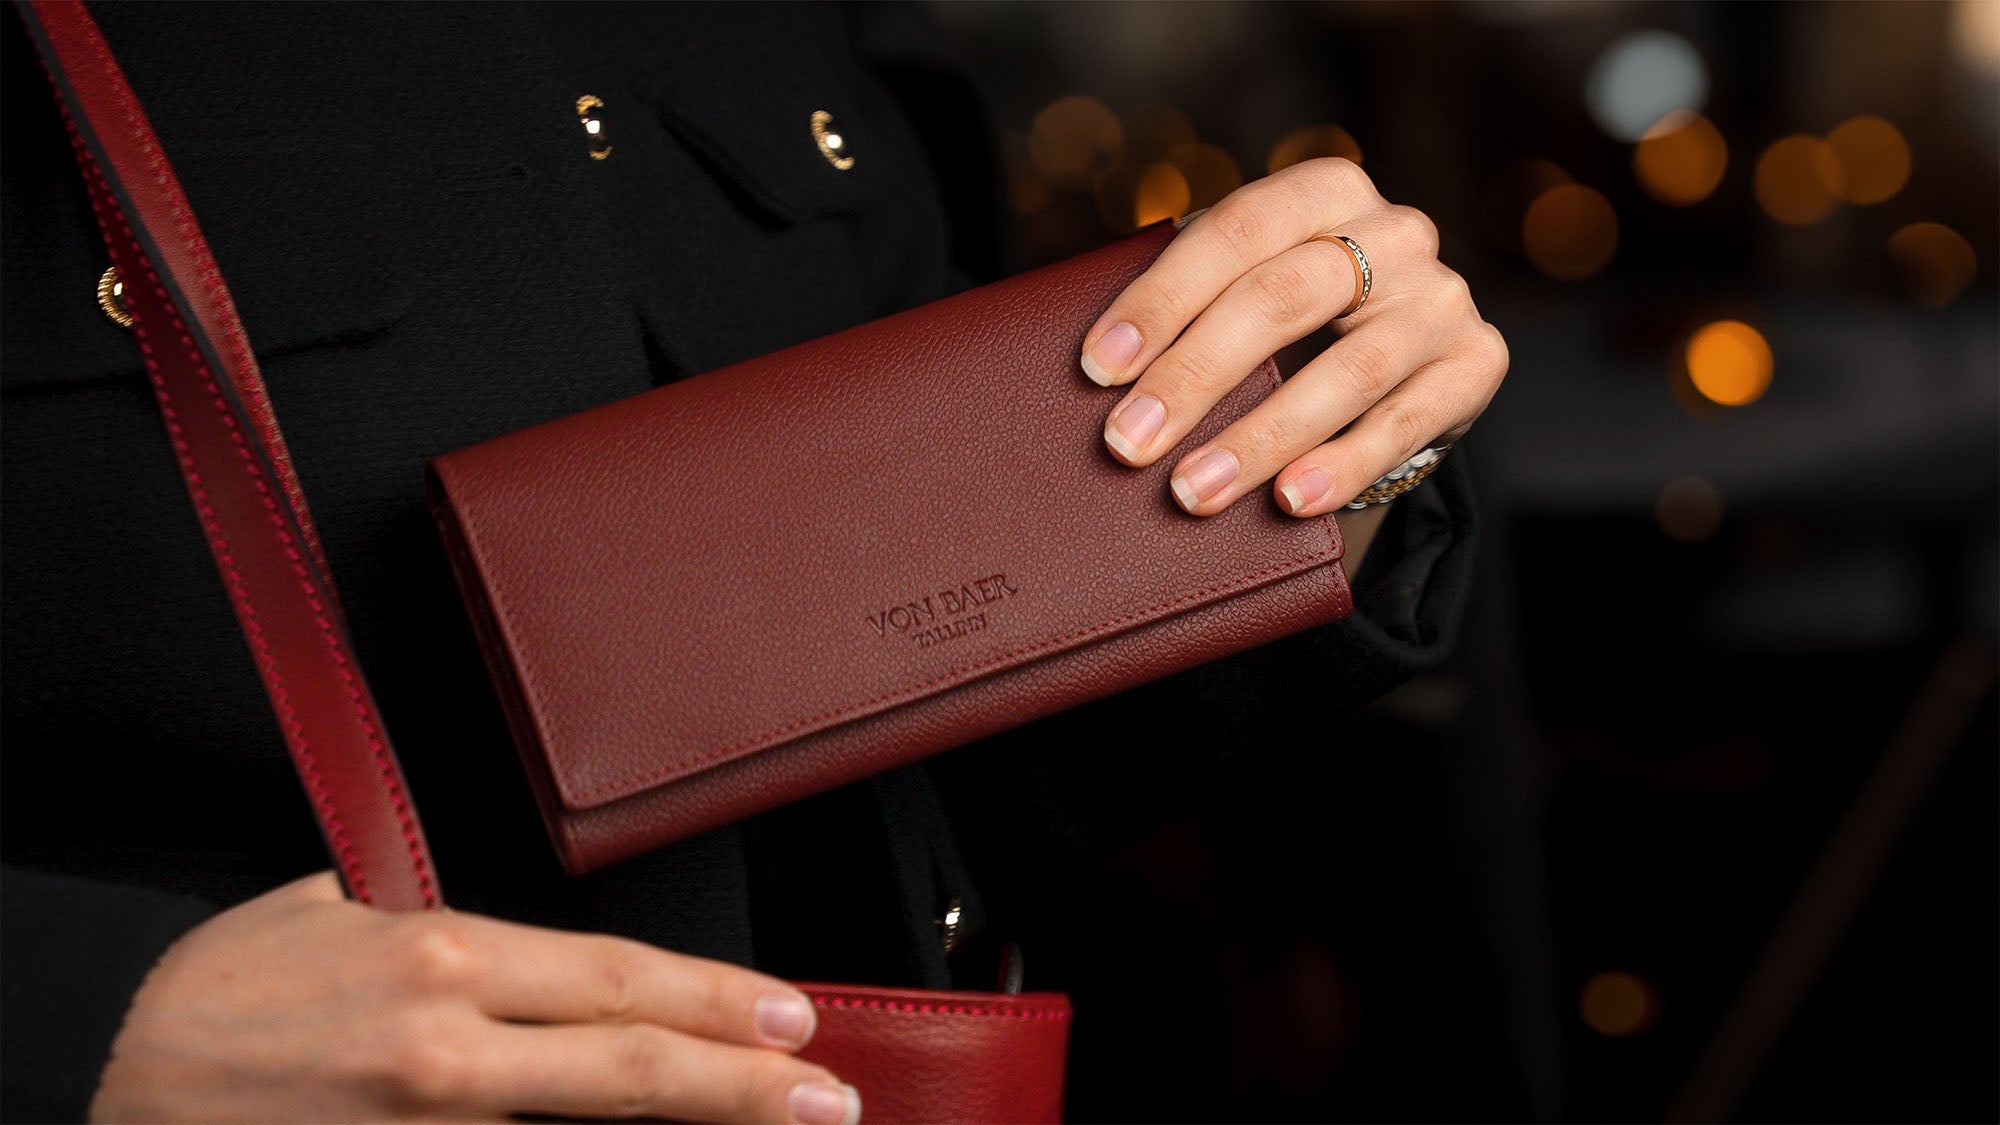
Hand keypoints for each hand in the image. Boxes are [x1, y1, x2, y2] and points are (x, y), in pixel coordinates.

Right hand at [91, 873, 858, 1124]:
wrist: (108, 1095)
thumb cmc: (211, 1006)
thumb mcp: (322, 914)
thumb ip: (420, 912)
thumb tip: (477, 913)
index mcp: (440, 956)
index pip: (615, 976)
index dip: (716, 999)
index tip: (791, 1015)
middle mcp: (447, 1051)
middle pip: (631, 1068)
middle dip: (745, 1086)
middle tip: (829, 1097)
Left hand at [1084, 158, 1507, 517]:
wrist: (1398, 358)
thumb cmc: (1290, 321)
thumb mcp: (1243, 285)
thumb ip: (1188, 304)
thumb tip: (1095, 374)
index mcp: (1325, 190)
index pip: (1235, 232)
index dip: (1161, 299)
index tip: (1096, 367)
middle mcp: (1396, 231)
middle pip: (1284, 298)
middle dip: (1194, 376)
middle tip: (1127, 442)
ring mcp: (1443, 298)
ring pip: (1347, 372)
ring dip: (1260, 438)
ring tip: (1191, 491)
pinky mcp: (1477, 364)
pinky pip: (1407, 425)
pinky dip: (1343, 466)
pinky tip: (1288, 501)